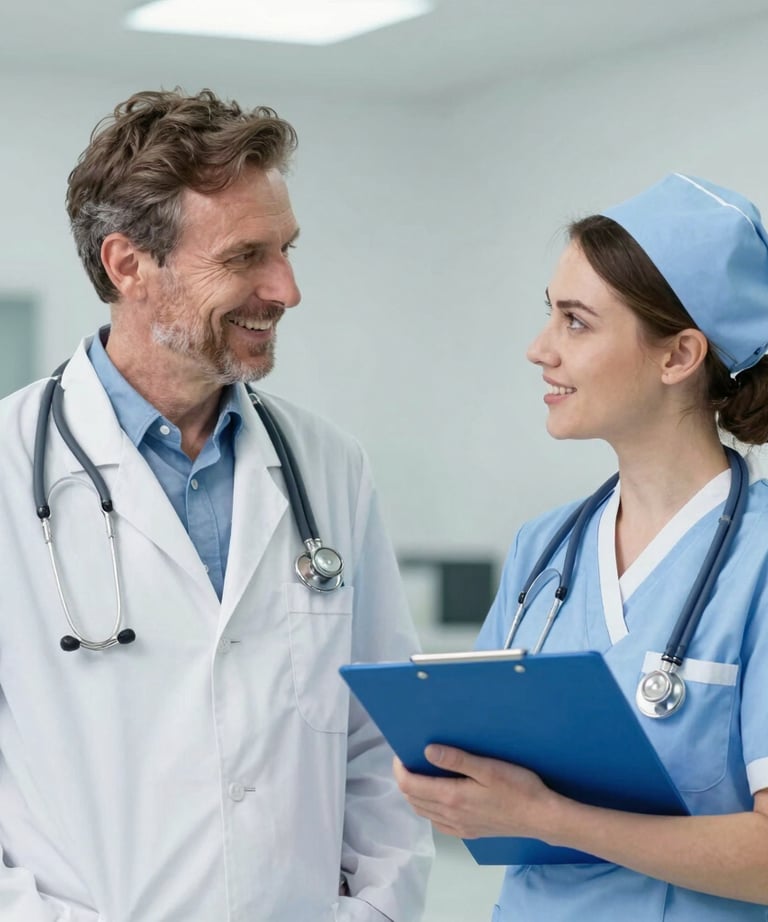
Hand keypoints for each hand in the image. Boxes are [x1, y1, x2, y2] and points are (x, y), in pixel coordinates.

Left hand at [393, 745, 555, 839]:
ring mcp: (459, 827)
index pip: (410, 786)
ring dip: (416, 793)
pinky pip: (437, 822)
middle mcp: (450, 815)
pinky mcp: (468, 832)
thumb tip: (427, 751)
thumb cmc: (518, 787)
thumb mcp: (488, 767)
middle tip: (410, 759)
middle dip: (405, 779)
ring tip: (421, 773)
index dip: (400, 769)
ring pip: (423, 812)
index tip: (400, 753)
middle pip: (413, 799)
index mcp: (452, 797)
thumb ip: (456, 759)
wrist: (541, 817)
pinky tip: (439, 796)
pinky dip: (429, 807)